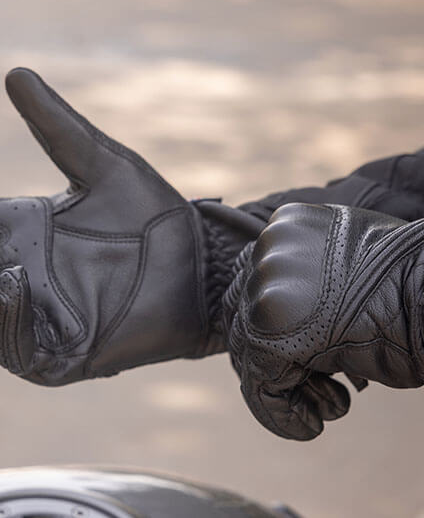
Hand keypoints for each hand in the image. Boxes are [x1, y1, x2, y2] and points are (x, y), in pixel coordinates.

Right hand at [0, 67, 264, 384]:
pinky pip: (17, 346)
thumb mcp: (102, 162)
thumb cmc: (154, 216)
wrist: (203, 264)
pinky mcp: (61, 353)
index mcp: (16, 229)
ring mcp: (33, 316)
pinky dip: (8, 318)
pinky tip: (12, 282)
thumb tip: (15, 72)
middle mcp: (13, 273)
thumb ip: (57, 127)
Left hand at [224, 203, 423, 439]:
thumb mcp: (349, 268)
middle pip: (244, 316)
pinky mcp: (271, 334)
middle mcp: (267, 251)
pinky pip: (259, 384)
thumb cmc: (411, 291)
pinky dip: (282, 414)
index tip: (307, 354)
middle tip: (321, 383)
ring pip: (248, 352)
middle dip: (278, 356)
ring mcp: (265, 290)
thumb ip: (306, 280)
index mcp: (285, 227)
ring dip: (287, 385)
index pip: (254, 282)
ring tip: (332, 402)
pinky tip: (313, 425)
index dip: (273, 326)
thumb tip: (276, 319)